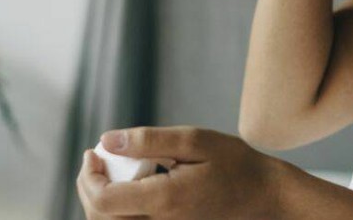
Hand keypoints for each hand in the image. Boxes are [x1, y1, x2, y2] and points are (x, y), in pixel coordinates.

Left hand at [77, 126, 284, 219]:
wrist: (264, 197)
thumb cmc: (234, 165)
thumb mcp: (194, 140)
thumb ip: (148, 141)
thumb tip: (107, 140)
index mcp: (165, 202)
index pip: (103, 201)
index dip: (88, 176)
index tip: (93, 152)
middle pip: (101, 219)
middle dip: (89, 187)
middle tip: (96, 158)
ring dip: (100, 200)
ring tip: (110, 170)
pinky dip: (117, 209)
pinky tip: (126, 186)